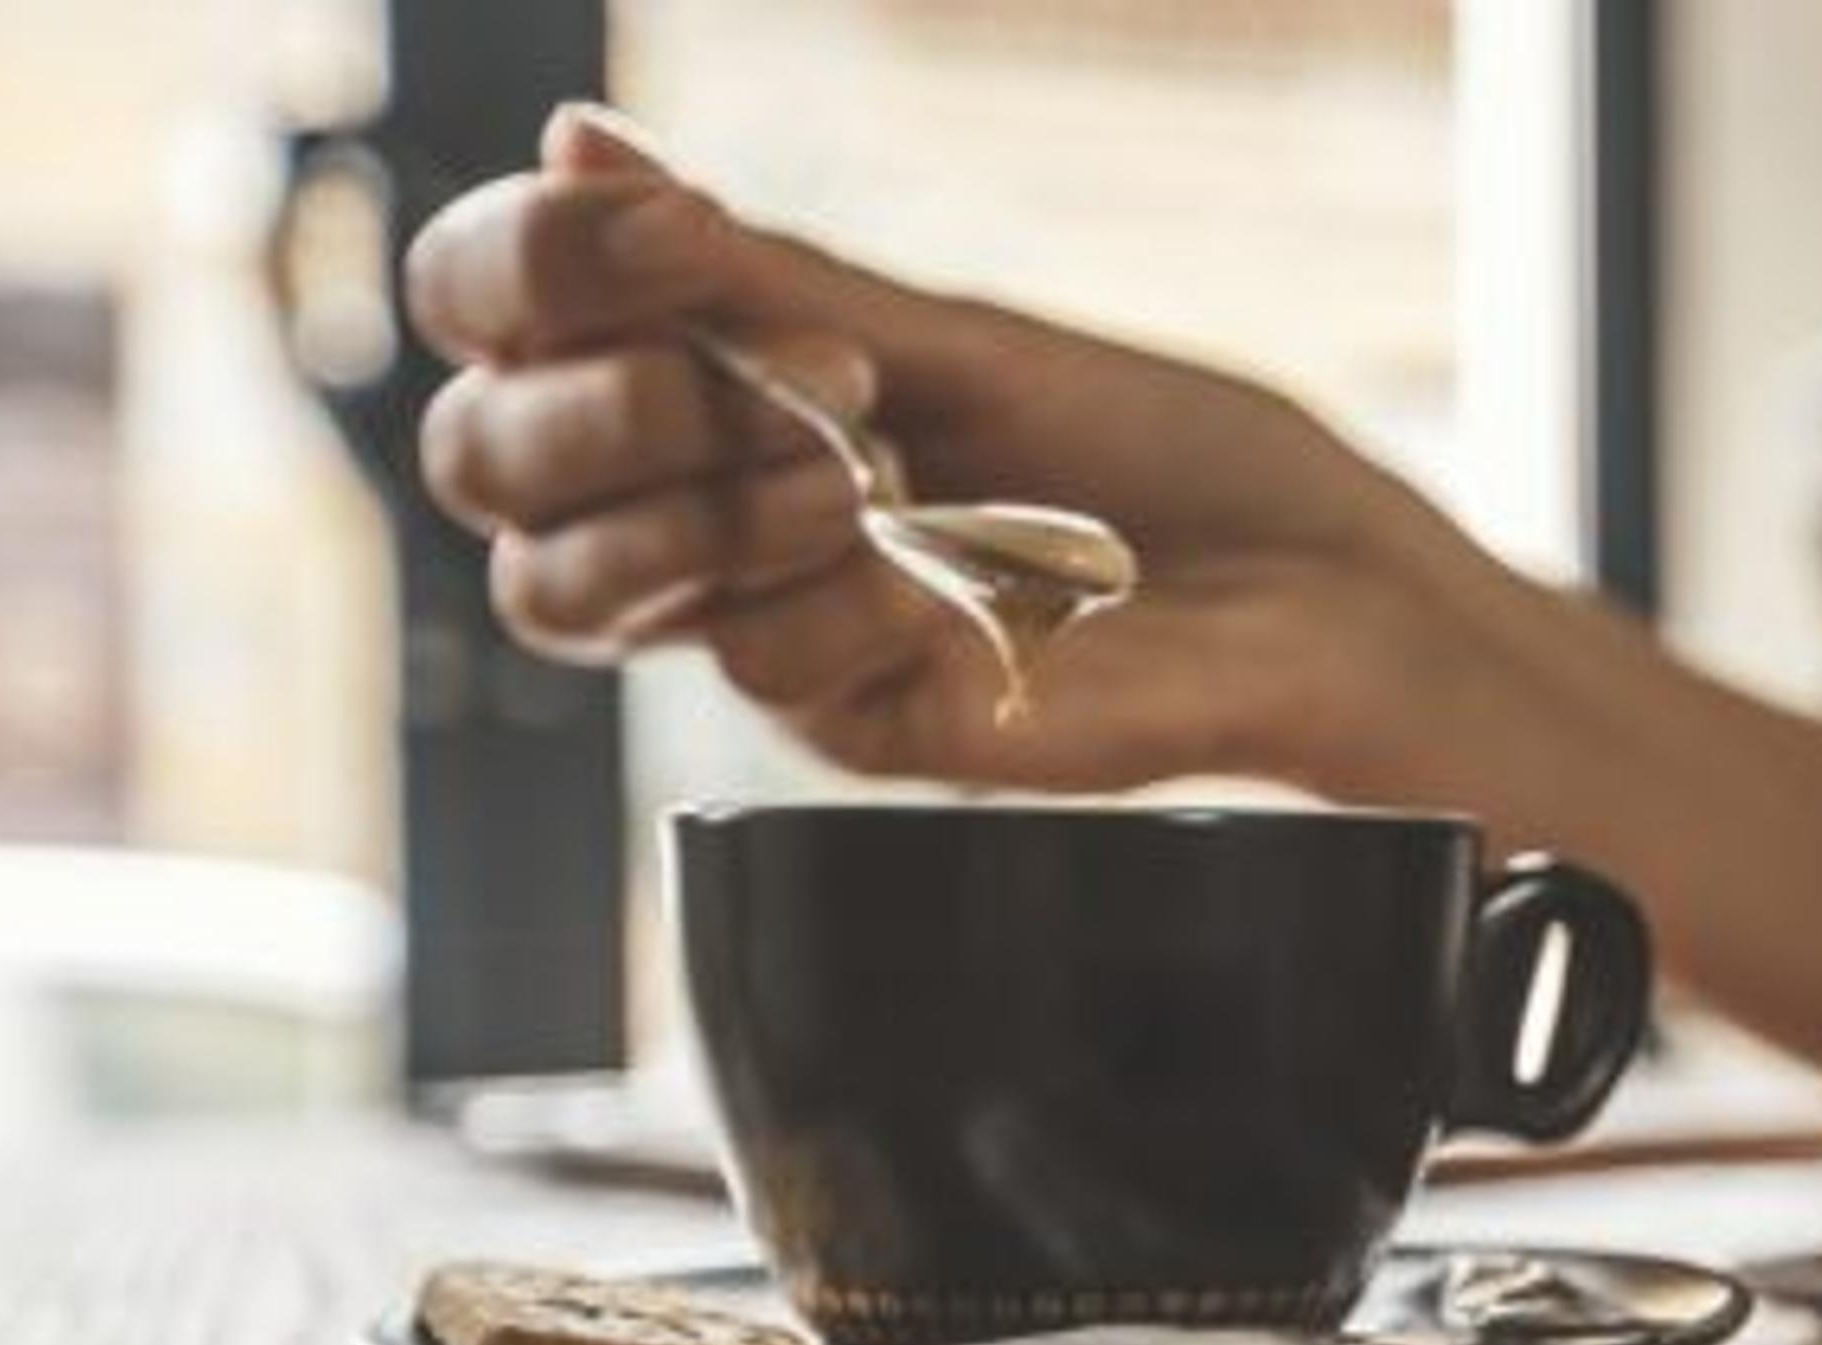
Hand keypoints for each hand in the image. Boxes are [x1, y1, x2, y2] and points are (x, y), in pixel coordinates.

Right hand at [406, 105, 1550, 798]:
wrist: (1330, 597)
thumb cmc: (1175, 458)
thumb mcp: (959, 338)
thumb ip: (763, 275)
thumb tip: (577, 143)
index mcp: (726, 388)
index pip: (501, 323)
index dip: (527, 269)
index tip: (661, 231)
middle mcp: (719, 509)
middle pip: (492, 466)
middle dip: (591, 404)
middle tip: (762, 372)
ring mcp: (780, 622)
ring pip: (579, 584)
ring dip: (714, 500)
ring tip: (866, 474)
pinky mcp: (853, 725)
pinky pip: (749, 661)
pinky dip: (829, 597)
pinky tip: (932, 578)